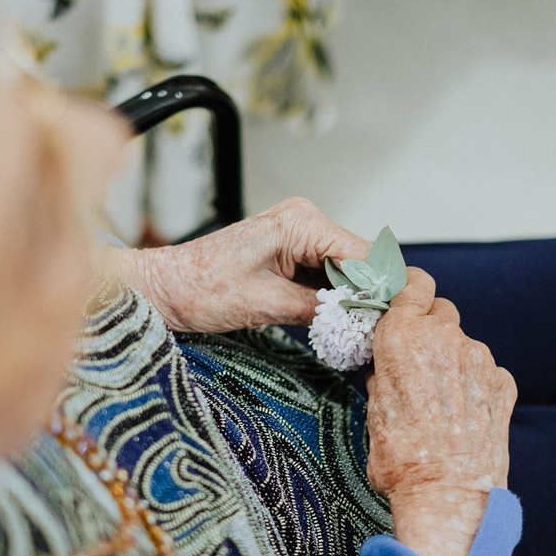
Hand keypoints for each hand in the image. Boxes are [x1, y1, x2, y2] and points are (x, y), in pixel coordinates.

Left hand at [114, 197, 370, 332]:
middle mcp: (306, 220)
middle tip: (375, 335)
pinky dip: (333, 298)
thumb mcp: (268, 305)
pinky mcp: (290, 253)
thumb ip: (322, 308)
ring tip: (357, 334)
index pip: (365, 254)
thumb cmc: (202, 289)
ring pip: (346, 270)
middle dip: (368, 296)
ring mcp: (299, 235)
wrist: (164, 289)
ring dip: (351, 300)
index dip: (381, 289)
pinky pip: (326, 274)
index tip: (392, 324)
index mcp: (302, 222)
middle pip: (360, 261)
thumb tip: (363, 321)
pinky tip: (336, 323)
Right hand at [365, 268, 516, 555]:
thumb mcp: (372, 412)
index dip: (409, 291)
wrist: (447, 496)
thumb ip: (382, 376)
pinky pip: (488, 370)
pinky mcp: (504, 383)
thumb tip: (385, 366)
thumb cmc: (402, 461)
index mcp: (403, 337)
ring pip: (465, 343)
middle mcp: (445, 338)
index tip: (406, 300)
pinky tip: (464, 414)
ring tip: (442, 401)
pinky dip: (477, 384)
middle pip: (442, 310)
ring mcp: (480, 359)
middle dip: (430, 329)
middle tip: (418, 360)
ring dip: (453, 360)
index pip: (414, 284)